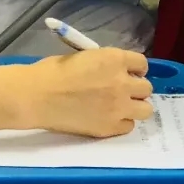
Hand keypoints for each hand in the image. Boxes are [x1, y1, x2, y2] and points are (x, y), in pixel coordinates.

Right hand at [21, 49, 153, 137]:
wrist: (36, 96)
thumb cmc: (52, 72)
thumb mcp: (84, 56)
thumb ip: (104, 63)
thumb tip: (113, 71)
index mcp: (115, 59)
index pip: (142, 64)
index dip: (135, 70)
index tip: (128, 74)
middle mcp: (122, 83)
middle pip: (146, 88)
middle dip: (135, 89)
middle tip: (121, 92)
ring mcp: (118, 107)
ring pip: (145, 110)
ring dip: (135, 107)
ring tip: (120, 108)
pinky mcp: (110, 127)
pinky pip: (129, 126)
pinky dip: (120, 123)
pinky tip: (107, 119)